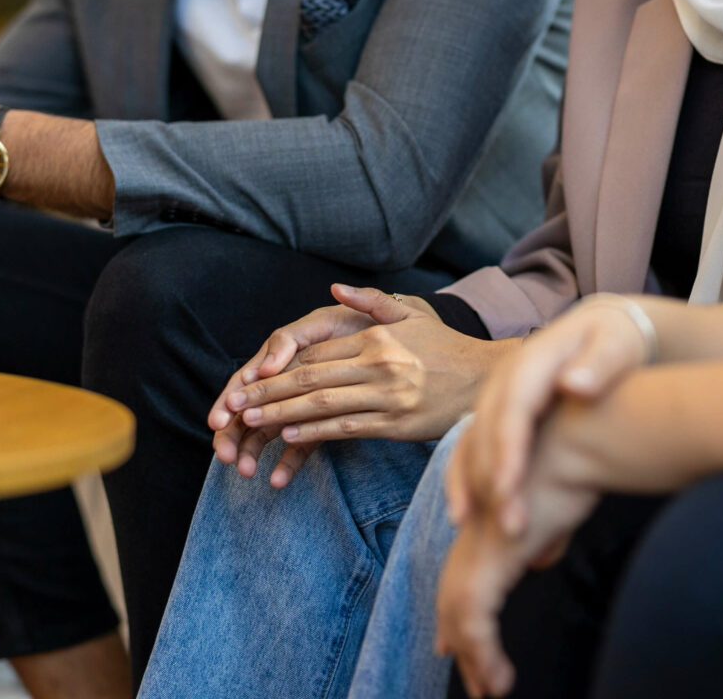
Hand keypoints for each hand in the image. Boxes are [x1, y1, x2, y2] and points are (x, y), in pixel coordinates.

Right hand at [208, 288, 385, 484]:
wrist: (402, 335)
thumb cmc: (359, 321)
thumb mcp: (325, 322)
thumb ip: (292, 338)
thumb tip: (265, 367)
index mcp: (282, 355)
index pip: (246, 380)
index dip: (229, 400)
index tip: (218, 420)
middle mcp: (287, 380)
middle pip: (248, 409)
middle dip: (232, 433)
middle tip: (224, 455)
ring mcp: (303, 403)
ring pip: (268, 430)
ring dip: (252, 451)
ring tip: (245, 471)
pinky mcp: (322, 421)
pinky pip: (301, 444)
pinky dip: (288, 462)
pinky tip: (277, 480)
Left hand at [212, 284, 505, 487]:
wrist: (487, 380)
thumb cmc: (446, 348)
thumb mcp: (411, 315)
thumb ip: (370, 301)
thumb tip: (335, 287)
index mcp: (377, 339)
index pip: (315, 354)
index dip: (276, 368)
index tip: (247, 379)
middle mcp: (380, 365)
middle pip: (310, 380)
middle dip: (268, 394)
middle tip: (235, 406)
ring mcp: (388, 396)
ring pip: (323, 406)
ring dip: (283, 415)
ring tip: (253, 422)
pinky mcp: (396, 424)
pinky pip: (347, 427)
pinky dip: (317, 431)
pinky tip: (292, 435)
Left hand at [436, 408, 604, 697]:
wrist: (583, 437)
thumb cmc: (580, 461)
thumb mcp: (559, 505)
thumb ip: (545, 531)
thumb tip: (542, 556)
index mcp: (488, 512)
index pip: (466, 568)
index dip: (460, 606)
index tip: (456, 642)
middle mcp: (475, 525)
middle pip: (456, 592)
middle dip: (459, 639)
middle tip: (472, 678)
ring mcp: (479, 539)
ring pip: (461, 611)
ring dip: (474, 657)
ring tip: (490, 689)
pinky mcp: (492, 555)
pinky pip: (476, 617)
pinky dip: (482, 652)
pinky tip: (500, 680)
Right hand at [446, 296, 649, 536]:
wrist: (602, 330)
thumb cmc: (615, 342)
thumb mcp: (616, 345)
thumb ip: (600, 363)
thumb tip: (574, 385)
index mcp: (534, 360)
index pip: (514, 407)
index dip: (507, 448)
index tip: (508, 489)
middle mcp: (504, 379)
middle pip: (487, 430)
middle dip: (490, 478)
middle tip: (508, 527)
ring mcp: (496, 396)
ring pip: (472, 441)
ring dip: (471, 484)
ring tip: (473, 528)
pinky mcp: (497, 415)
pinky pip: (470, 447)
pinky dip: (464, 479)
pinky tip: (463, 516)